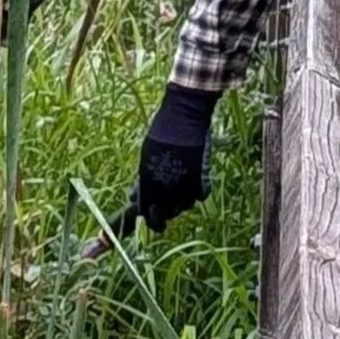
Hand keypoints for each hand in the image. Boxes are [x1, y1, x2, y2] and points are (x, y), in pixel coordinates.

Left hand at [134, 84, 217, 232]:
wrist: (185, 116)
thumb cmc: (162, 132)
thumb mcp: (146, 158)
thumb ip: (143, 181)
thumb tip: (136, 196)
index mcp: (148, 185)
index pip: (144, 213)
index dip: (147, 220)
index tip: (140, 222)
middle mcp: (165, 190)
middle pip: (165, 215)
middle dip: (163, 215)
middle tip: (165, 209)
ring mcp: (185, 186)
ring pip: (184, 207)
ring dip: (180, 202)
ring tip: (179, 189)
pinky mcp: (202, 179)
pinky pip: (200, 195)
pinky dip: (197, 192)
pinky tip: (194, 182)